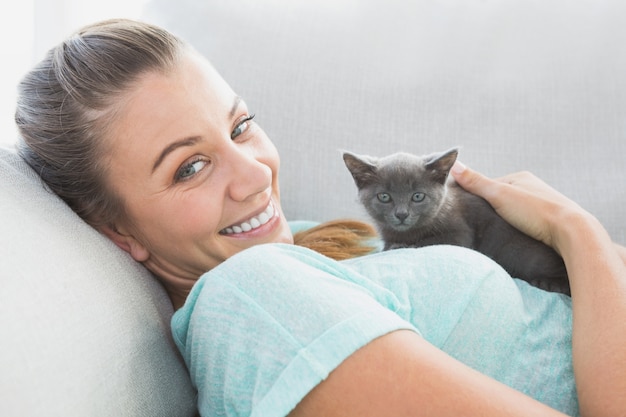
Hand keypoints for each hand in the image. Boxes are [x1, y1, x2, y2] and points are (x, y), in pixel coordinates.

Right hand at [450, 161, 587, 251]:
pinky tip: (518, 237)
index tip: (470, 212)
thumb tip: (453, 164)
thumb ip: (475, 182)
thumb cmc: (534, 212)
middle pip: (503, 198)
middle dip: (493, 210)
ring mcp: (543, 204)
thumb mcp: (498, 195)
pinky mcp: (551, 221)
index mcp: (520, 178)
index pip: (490, 185)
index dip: (478, 198)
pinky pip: (527, 222)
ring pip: (516, 211)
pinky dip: (519, 229)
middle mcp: (533, 187)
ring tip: (501, 233)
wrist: (570, 232)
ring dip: (507, 221)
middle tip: (484, 225)